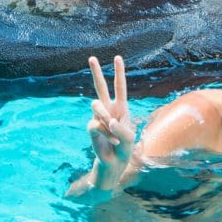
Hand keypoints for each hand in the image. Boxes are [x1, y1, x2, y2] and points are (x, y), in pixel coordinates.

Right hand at [87, 55, 135, 185]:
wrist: (114, 163)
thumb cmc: (125, 148)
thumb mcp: (130, 137)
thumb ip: (122, 128)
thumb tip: (108, 121)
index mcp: (121, 107)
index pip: (119, 86)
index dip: (119, 72)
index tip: (117, 57)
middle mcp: (109, 109)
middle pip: (101, 87)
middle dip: (96, 72)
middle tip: (92, 57)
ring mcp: (98, 117)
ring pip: (96, 105)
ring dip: (105, 117)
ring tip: (112, 129)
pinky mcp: (91, 127)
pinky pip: (96, 124)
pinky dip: (107, 134)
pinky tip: (113, 141)